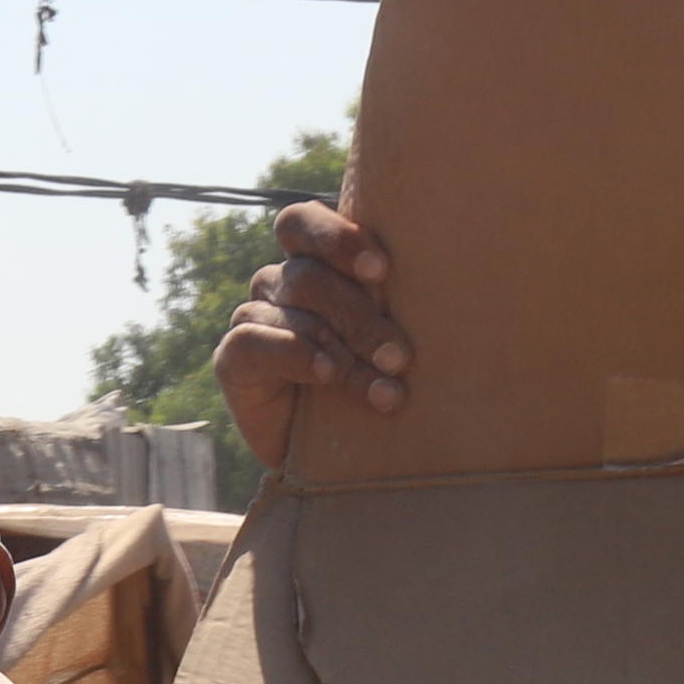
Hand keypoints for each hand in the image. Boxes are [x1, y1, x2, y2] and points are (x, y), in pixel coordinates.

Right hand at [211, 202, 409, 475]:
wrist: (336, 459)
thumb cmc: (380, 384)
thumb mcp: (395, 344)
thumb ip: (402, 309)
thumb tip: (450, 294)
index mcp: (316, 264)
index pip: (303, 224)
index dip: (337, 238)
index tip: (382, 271)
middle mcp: (282, 284)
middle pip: (308, 275)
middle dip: (360, 314)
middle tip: (400, 356)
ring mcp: (255, 319)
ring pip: (292, 311)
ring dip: (343, 349)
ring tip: (384, 390)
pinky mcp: (233, 361)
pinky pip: (255, 343)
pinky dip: (295, 355)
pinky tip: (326, 375)